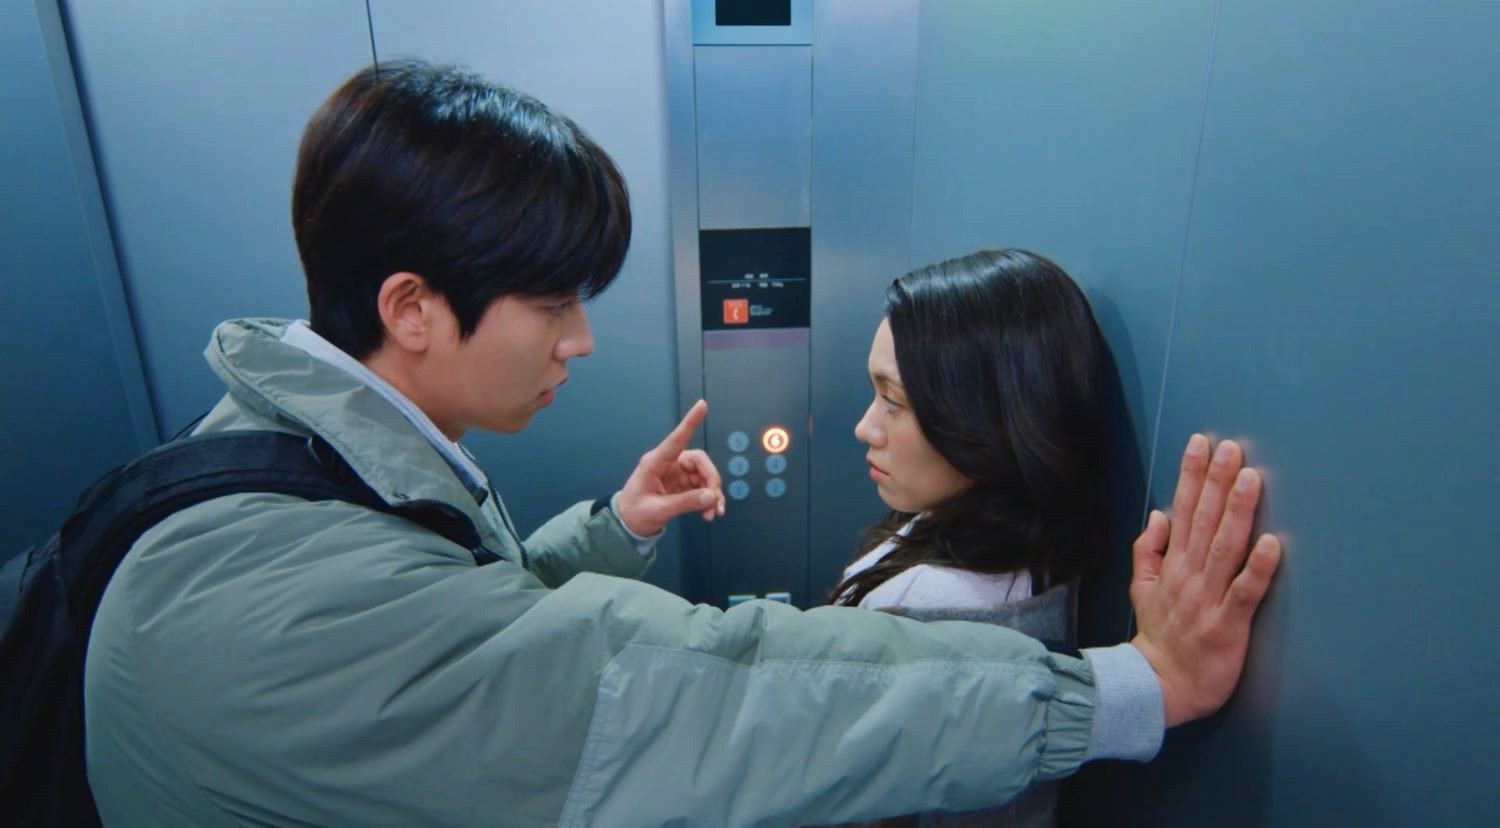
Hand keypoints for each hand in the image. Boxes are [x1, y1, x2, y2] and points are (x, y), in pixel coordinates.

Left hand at [614, 400, 726, 536]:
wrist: (627, 524)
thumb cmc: (636, 513)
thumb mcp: (658, 510)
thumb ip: (684, 503)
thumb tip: (711, 496)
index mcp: (656, 462)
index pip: (677, 438)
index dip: (690, 422)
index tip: (702, 404)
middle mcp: (668, 464)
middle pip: (699, 461)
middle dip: (711, 480)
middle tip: (714, 501)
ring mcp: (676, 474)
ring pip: (704, 475)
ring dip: (712, 493)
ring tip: (713, 513)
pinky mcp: (682, 486)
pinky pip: (702, 487)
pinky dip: (708, 499)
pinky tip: (710, 513)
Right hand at [1129, 434, 1282, 727]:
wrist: (1160, 685)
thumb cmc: (1159, 637)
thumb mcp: (1142, 589)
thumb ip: (1149, 550)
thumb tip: (1158, 514)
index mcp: (1172, 564)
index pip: (1181, 510)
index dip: (1191, 475)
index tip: (1202, 443)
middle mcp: (1189, 575)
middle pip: (1204, 520)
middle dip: (1216, 481)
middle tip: (1232, 448)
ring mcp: (1207, 598)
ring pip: (1225, 547)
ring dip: (1238, 511)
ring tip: (1251, 479)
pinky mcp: (1227, 624)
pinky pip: (1245, 592)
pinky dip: (1259, 567)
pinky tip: (1273, 543)